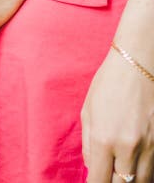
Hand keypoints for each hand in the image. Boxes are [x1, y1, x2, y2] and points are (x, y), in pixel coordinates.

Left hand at [82, 36, 153, 182]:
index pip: (100, 180)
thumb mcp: (88, 112)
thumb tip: (92, 167)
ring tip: (120, 169)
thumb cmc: (108, 84)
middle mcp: (129, 147)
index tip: (93, 182)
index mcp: (105, 140)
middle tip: (107, 175)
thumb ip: (89, 144)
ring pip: (143, 180)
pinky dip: (144, 170)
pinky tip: (134, 163)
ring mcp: (151, 146)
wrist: (139, 65)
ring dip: (130, 179)